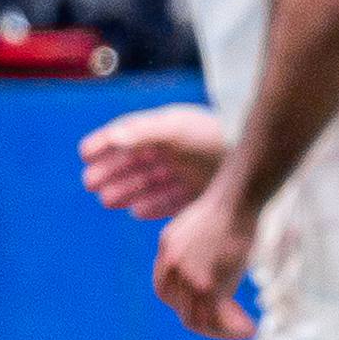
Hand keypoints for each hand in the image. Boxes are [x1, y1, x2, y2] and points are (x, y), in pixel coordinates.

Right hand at [80, 102, 225, 219]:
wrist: (255, 157)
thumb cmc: (211, 134)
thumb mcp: (174, 127)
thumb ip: (141, 131)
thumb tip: (112, 138)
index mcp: (166, 130)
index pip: (129, 134)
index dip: (106, 143)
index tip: (84, 153)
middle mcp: (175, 151)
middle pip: (135, 161)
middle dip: (110, 171)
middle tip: (89, 183)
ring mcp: (187, 172)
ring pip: (148, 183)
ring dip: (126, 191)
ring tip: (106, 200)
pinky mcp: (199, 193)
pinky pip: (169, 201)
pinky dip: (152, 207)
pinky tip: (135, 212)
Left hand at [153, 188, 257, 339]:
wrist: (237, 200)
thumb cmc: (229, 210)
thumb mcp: (200, 228)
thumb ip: (193, 252)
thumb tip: (209, 277)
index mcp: (166, 249)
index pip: (166, 291)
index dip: (184, 304)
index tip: (206, 310)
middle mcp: (170, 265)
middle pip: (180, 307)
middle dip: (205, 320)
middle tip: (229, 323)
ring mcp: (185, 276)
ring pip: (196, 318)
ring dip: (220, 328)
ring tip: (245, 328)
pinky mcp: (205, 284)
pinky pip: (214, 316)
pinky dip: (230, 327)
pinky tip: (249, 328)